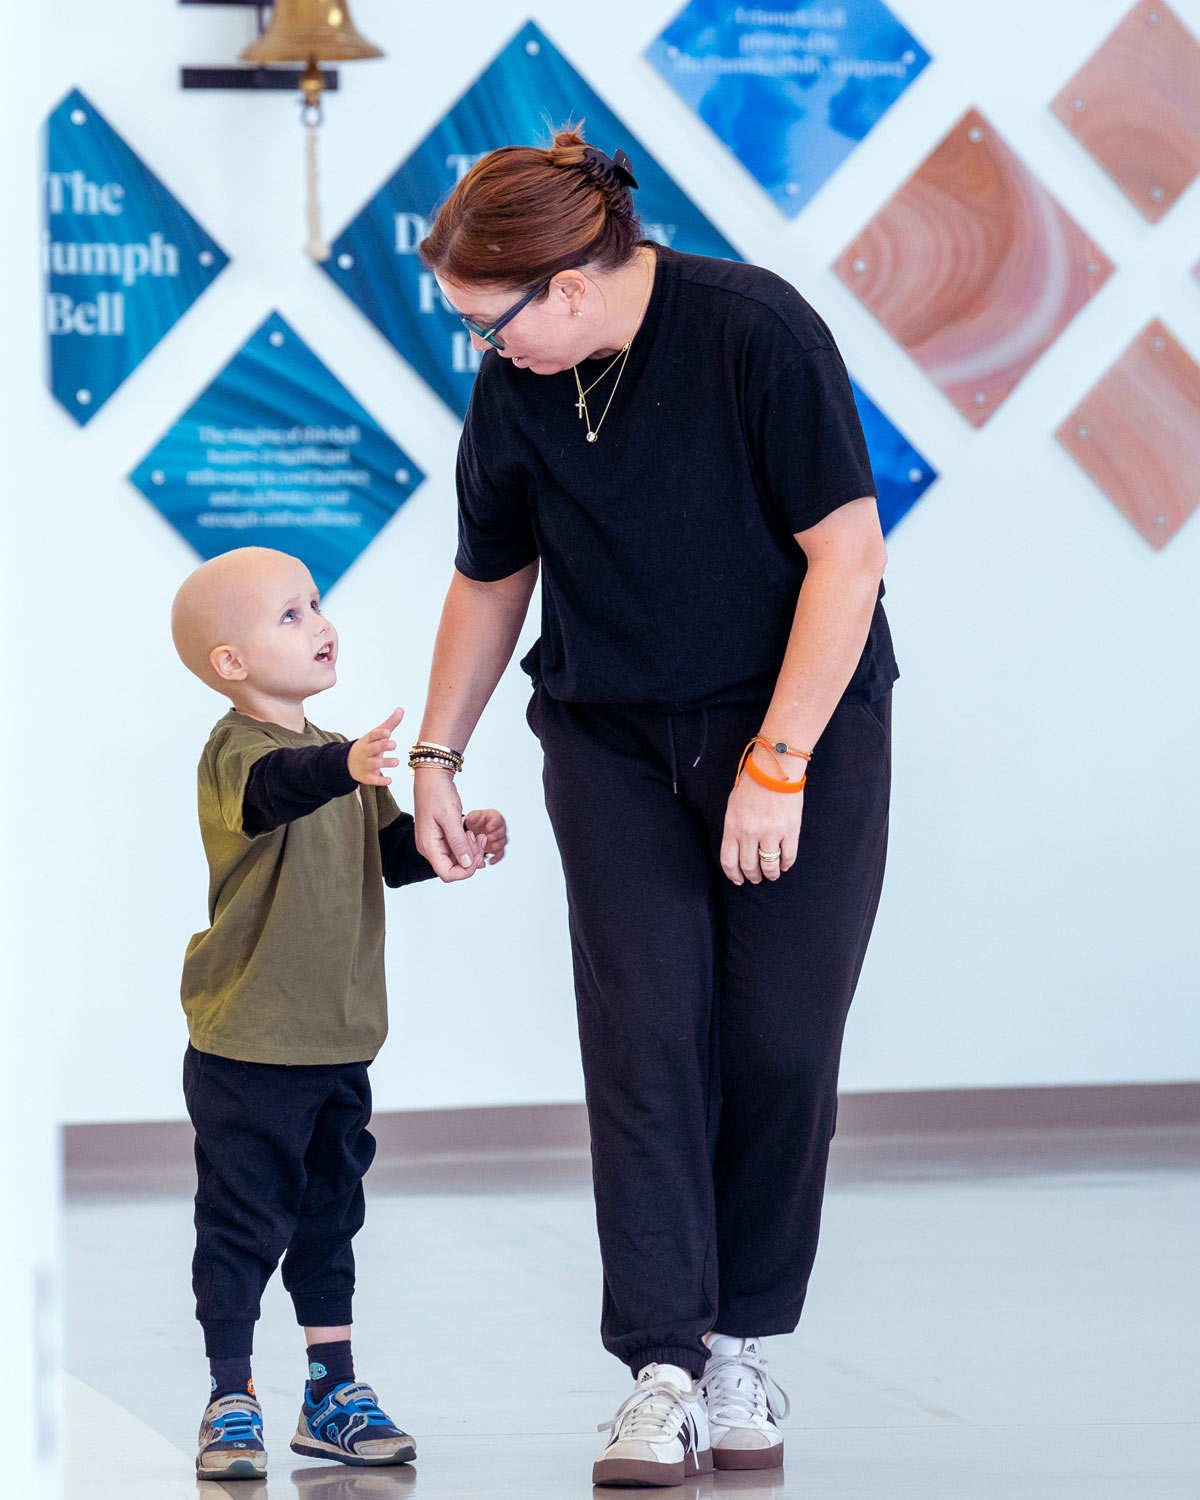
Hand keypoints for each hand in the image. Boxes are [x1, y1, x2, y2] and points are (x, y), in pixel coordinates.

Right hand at [348, 707, 403, 786]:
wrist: (348, 763)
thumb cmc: (368, 746)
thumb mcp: (377, 734)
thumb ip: (390, 723)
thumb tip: (401, 709)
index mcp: (369, 740)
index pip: (373, 735)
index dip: (380, 734)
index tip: (388, 732)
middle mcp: (366, 752)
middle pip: (374, 748)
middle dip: (383, 746)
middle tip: (394, 744)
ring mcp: (366, 764)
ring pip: (375, 763)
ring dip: (385, 762)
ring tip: (397, 761)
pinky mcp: (367, 777)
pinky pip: (373, 779)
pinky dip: (380, 780)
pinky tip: (390, 780)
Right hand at [413, 766, 485, 881]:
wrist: (432, 778)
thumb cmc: (437, 793)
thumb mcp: (450, 817)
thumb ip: (458, 843)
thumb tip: (467, 864)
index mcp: (428, 846)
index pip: (448, 874)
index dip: (466, 871)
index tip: (477, 855)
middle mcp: (429, 848)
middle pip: (453, 868)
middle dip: (471, 858)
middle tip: (480, 839)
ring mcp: (434, 844)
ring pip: (456, 860)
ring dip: (470, 851)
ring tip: (477, 835)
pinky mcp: (439, 838)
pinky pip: (455, 850)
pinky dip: (466, 845)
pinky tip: (472, 834)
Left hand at [464, 808, 507, 864]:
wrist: (473, 830)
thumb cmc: (475, 822)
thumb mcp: (472, 817)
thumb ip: (473, 817)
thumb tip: (471, 817)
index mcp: (494, 818)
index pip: (498, 820)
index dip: (494, 824)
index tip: (488, 828)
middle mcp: (499, 828)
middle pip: (502, 831)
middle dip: (496, 835)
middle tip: (489, 838)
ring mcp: (499, 838)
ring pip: (502, 842)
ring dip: (496, 845)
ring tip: (490, 847)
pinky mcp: (497, 848)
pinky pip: (500, 854)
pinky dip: (496, 858)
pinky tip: (490, 861)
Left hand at [719, 749, 803, 884]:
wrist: (774, 769)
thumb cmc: (751, 784)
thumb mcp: (733, 806)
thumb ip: (734, 828)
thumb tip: (738, 849)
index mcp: (733, 827)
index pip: (729, 861)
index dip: (734, 875)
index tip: (739, 880)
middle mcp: (750, 833)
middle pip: (750, 867)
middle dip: (753, 877)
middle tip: (756, 879)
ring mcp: (771, 833)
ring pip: (770, 865)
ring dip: (771, 874)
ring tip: (772, 875)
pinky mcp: (790, 830)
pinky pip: (788, 856)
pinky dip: (787, 864)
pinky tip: (785, 865)